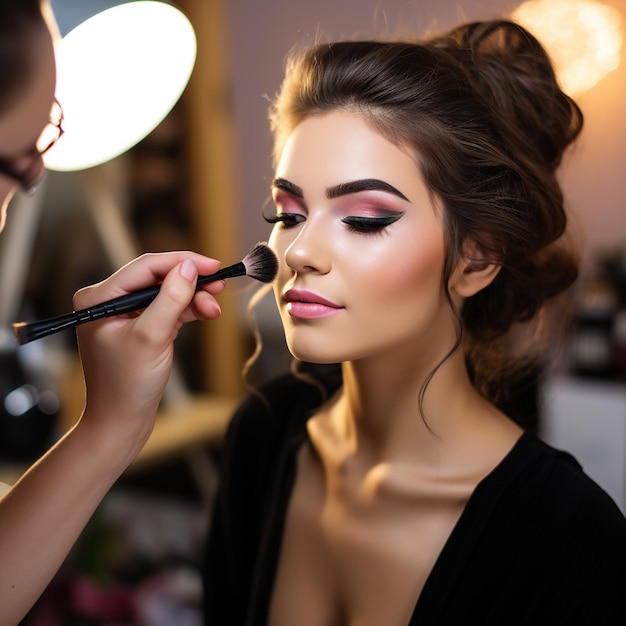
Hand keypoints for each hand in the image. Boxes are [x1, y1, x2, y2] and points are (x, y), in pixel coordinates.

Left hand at [72, 251, 224, 461]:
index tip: (212, 265)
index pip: (146, 267)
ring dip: (193, 298)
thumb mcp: (152, 337)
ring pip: (167, 293)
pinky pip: (168, 309)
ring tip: (213, 308)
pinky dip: (187, 310)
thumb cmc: (126, 386)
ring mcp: (125, 315)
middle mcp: (109, 301)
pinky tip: (205, 312)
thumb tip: (188, 267)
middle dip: (191, 283)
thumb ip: (171, 299)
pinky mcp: (140, 327)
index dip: (182, 262)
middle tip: (219, 285)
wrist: (122, 422)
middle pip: (158, 278)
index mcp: (99, 298)